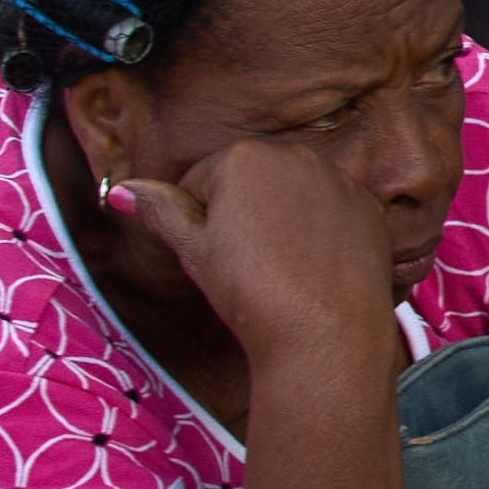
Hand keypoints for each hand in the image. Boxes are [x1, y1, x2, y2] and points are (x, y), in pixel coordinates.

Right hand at [91, 131, 405, 371]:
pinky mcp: (368, 205)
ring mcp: (336, 178)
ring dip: (282, 218)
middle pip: (250, 181)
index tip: (217, 255)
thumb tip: (121, 189)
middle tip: (248, 263)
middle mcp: (294, 154)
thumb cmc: (250, 292)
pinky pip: (331, 209)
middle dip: (242, 213)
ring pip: (292, 193)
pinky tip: (315, 265)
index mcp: (243, 156)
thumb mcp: (193, 251)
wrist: (324, 333)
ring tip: (282, 267)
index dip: (201, 222)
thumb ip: (159, 210)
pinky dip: (321, 230)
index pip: (203, 181)